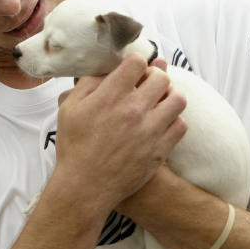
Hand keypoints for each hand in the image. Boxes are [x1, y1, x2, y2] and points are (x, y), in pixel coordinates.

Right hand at [49, 54, 186, 213]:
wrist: (85, 186)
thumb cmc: (74, 147)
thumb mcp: (69, 109)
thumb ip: (87, 84)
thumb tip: (106, 72)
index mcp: (110, 96)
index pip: (137, 62)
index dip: (135, 62)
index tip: (132, 70)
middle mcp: (133, 110)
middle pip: (161, 77)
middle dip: (154, 77)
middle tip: (145, 85)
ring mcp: (150, 130)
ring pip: (177, 99)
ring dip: (169, 96)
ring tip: (158, 102)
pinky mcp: (160, 149)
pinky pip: (180, 125)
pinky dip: (173, 121)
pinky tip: (160, 124)